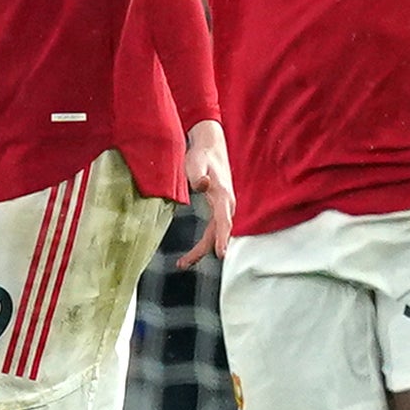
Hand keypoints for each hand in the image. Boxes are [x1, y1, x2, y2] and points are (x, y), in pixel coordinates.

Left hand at [178, 119, 234, 267]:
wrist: (210, 146)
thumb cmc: (202, 154)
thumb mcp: (196, 162)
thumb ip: (198, 174)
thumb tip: (202, 185)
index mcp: (223, 196)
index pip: (224, 222)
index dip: (222, 239)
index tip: (220, 254)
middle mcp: (227, 205)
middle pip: (218, 233)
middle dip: (202, 250)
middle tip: (183, 264)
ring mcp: (224, 208)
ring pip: (215, 234)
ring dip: (202, 249)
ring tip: (182, 263)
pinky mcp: (218, 208)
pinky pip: (213, 230)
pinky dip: (204, 242)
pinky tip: (192, 253)